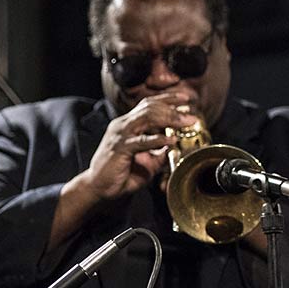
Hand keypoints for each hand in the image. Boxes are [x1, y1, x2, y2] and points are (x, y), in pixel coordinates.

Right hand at [78, 92, 197, 202]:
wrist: (98, 188)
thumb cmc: (119, 175)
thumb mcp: (146, 162)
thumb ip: (159, 153)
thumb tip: (174, 147)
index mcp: (127, 124)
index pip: (148, 104)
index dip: (168, 99)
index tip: (186, 99)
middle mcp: (122, 125)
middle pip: (150, 107)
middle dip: (173, 108)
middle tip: (190, 114)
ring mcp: (119, 135)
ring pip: (146, 117)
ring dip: (169, 118)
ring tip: (185, 122)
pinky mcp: (119, 148)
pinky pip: (142, 140)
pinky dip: (158, 138)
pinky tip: (171, 139)